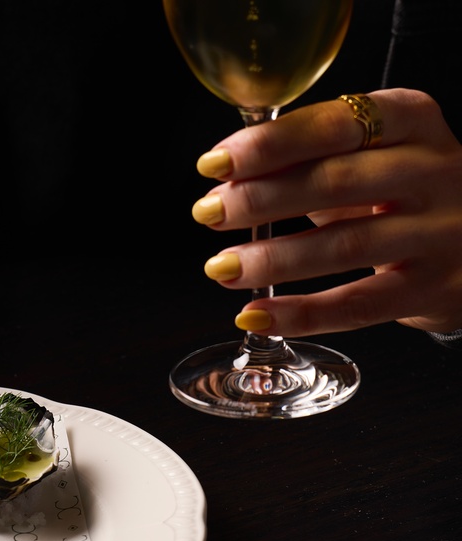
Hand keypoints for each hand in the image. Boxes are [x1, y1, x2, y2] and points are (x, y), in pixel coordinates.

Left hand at [190, 88, 461, 337]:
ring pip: (346, 246)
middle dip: (260, 199)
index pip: (334, 124)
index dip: (269, 145)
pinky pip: (360, 305)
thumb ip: (305, 161)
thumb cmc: (401, 189)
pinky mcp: (437, 288)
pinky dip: (301, 312)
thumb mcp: (368, 156)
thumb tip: (225, 183)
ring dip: (272, 258)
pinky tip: (256, 313)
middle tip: (208, 213)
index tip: (214, 163)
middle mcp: (435, 170)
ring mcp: (443, 232)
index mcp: (411, 120)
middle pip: (337, 181)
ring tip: (221, 266)